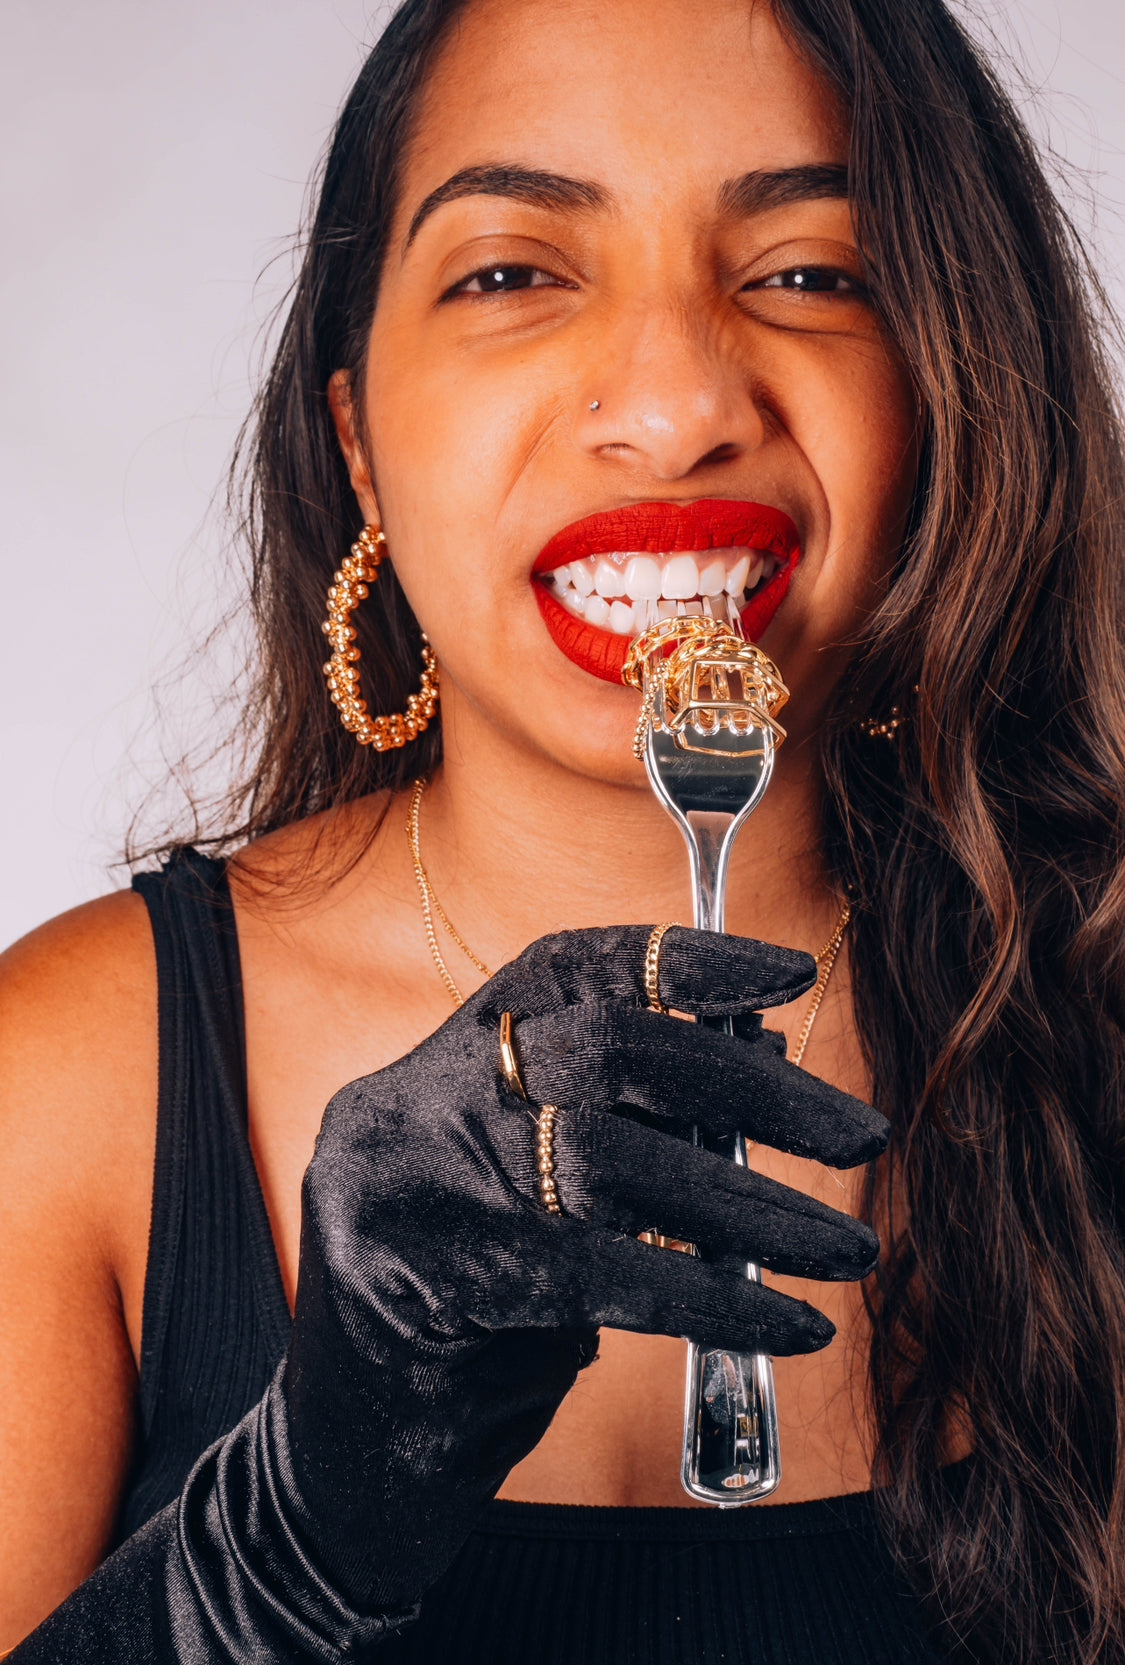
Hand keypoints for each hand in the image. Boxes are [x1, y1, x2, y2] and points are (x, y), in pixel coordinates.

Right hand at [14, 924, 886, 1661]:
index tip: (796, 974)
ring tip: (850, 1248)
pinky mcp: (419, 1281)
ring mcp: (403, 1183)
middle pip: (604, 1049)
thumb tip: (770, 1039)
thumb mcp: (556, 1192)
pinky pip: (593, 1273)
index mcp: (449, 1056)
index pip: (571, 964)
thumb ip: (638, 1113)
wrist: (355, 1458)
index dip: (687, 959)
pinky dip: (710, 1296)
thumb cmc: (477, 1308)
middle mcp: (415, 1097)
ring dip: (753, 1206)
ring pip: (609, 1160)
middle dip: (751, 1087)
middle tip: (862, 1135)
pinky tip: (795, 1324)